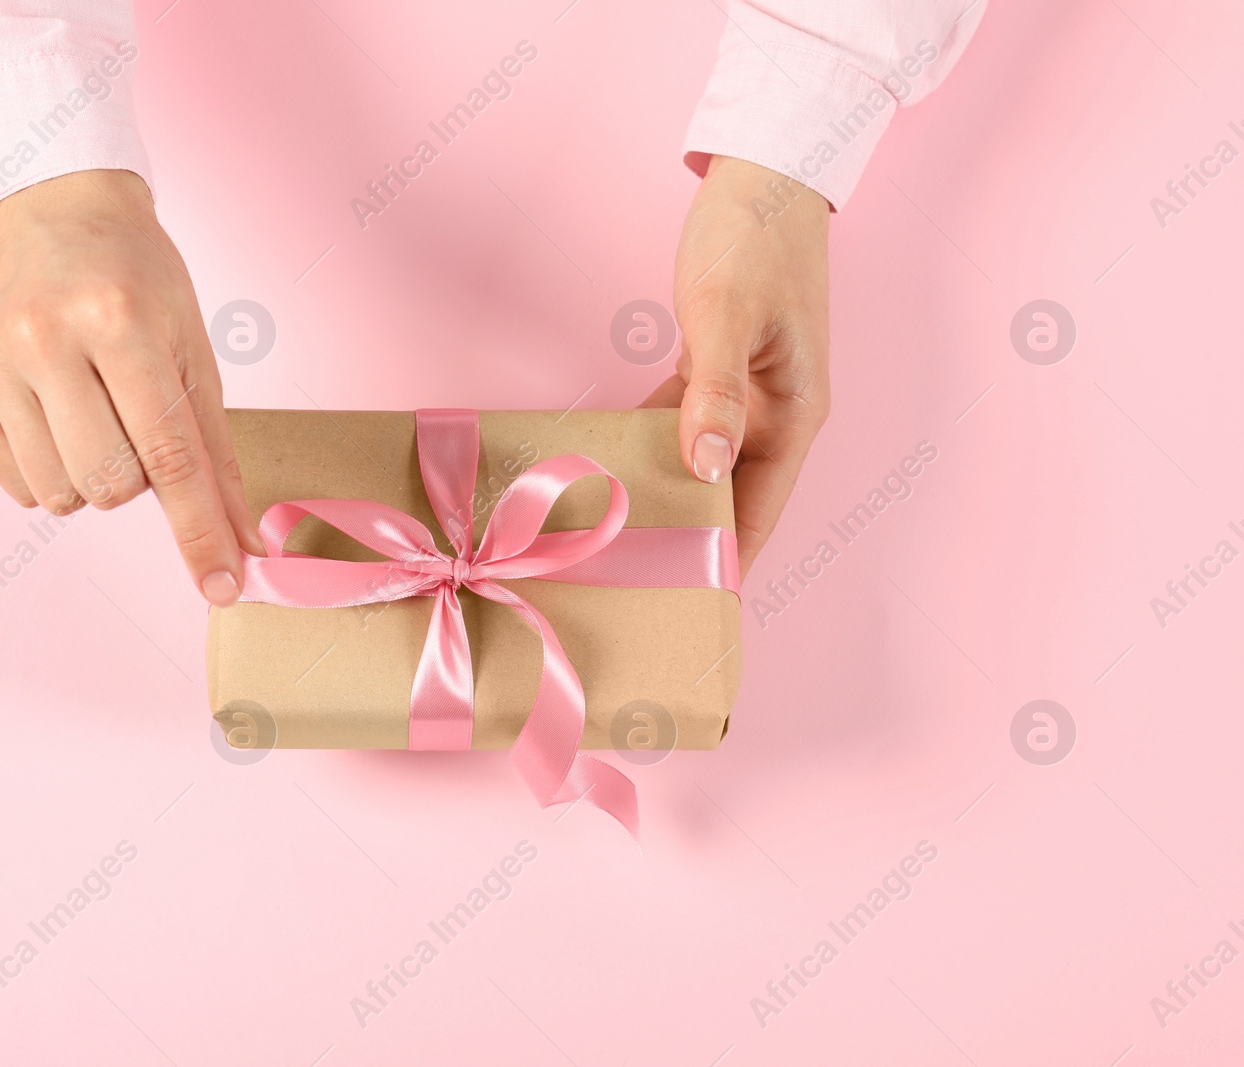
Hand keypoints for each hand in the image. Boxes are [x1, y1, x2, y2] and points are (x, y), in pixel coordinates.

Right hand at [0, 169, 261, 605]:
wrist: (56, 210)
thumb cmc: (138, 281)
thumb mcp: (194, 348)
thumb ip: (215, 452)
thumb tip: (241, 543)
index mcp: (120, 320)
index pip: (170, 457)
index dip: (199, 532)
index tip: (223, 587)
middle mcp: (46, 338)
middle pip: (111, 486)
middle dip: (138, 478)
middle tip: (133, 417)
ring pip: (62, 495)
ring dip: (92, 476)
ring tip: (92, 409)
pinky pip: (19, 486)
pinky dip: (50, 468)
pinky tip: (53, 411)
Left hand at [643, 156, 830, 576]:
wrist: (763, 172)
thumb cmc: (752, 241)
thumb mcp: (727, 317)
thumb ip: (715, 394)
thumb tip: (707, 469)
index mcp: (795, 416)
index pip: (760, 511)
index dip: (728, 561)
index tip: (691, 606)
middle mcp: (775, 414)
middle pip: (732, 497)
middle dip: (691, 538)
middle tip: (633, 580)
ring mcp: (748, 393)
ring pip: (705, 464)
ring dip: (668, 494)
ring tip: (618, 539)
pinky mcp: (719, 368)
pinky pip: (686, 424)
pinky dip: (655, 444)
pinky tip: (614, 464)